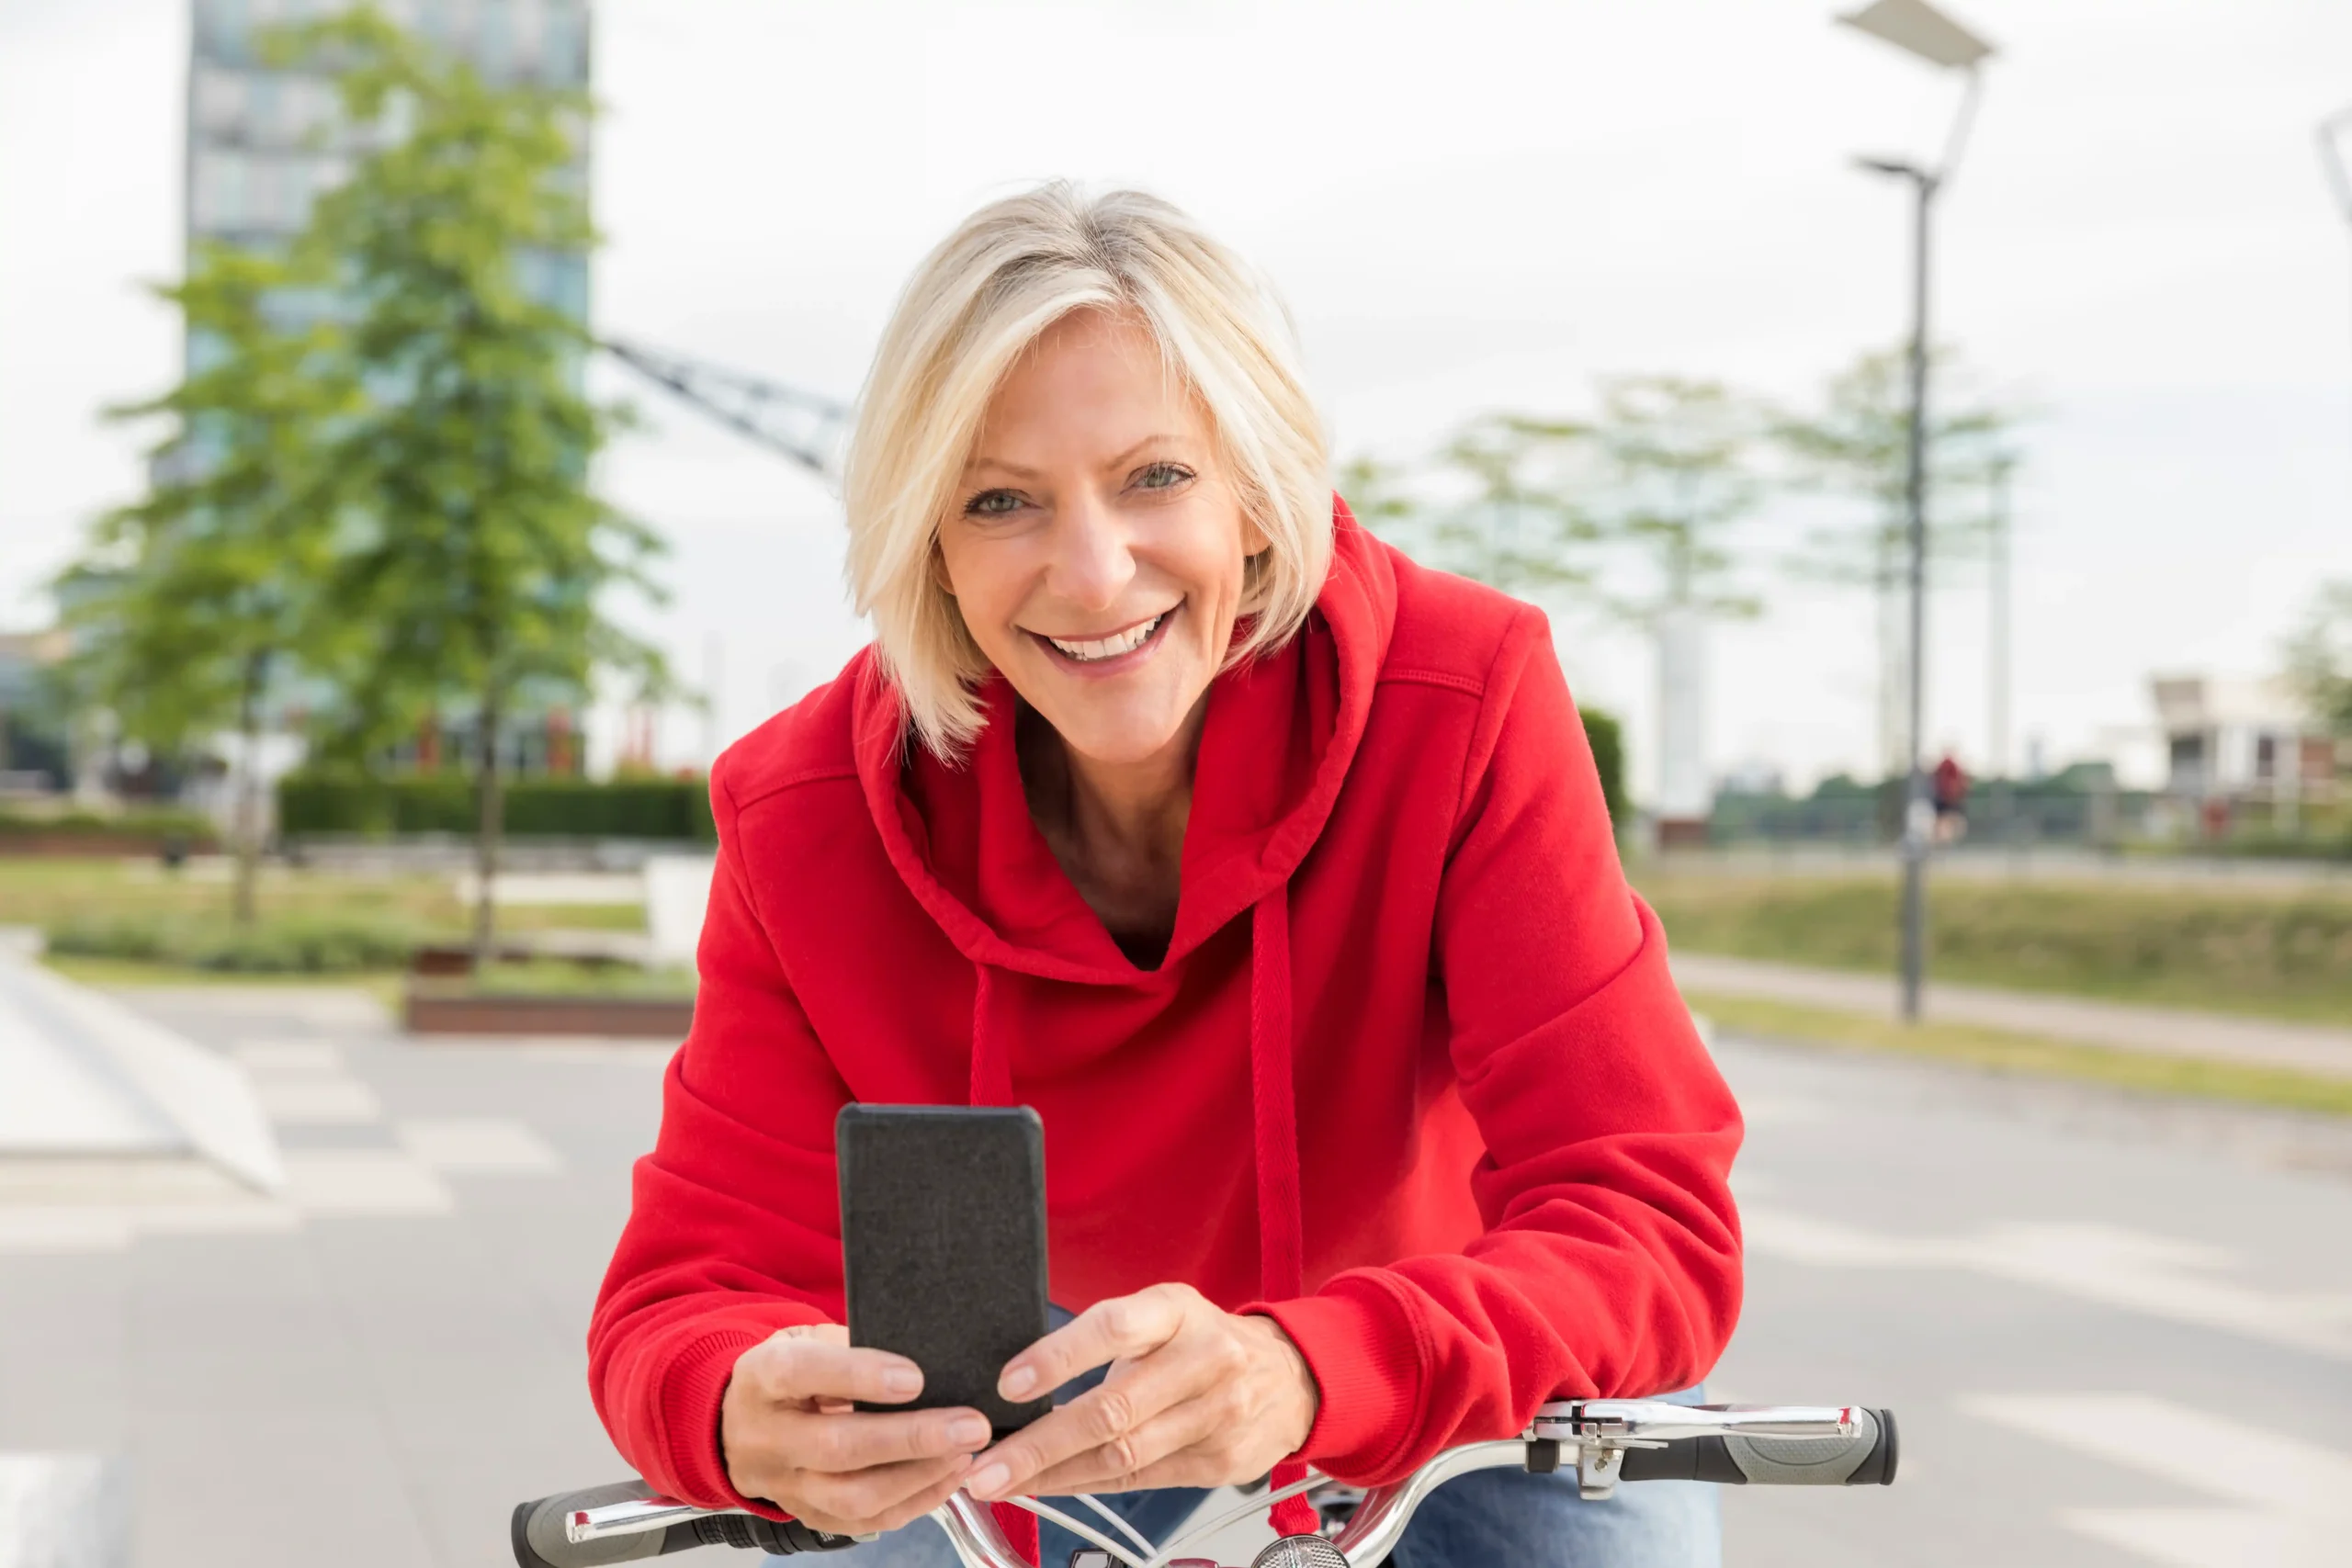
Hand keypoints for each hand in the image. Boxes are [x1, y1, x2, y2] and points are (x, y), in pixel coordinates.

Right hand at [720, 1324, 991, 1535]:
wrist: (737, 1425)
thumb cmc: (791, 1372)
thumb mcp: (806, 1339)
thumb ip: (850, 1343)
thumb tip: (923, 1351)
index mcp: (762, 1378)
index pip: (803, 1374)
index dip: (859, 1376)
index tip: (915, 1378)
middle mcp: (767, 1437)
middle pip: (837, 1447)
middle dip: (912, 1438)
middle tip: (970, 1425)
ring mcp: (784, 1485)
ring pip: (852, 1496)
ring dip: (919, 1476)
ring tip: (965, 1451)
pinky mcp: (808, 1515)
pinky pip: (865, 1522)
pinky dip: (915, 1502)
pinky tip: (949, 1476)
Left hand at [964, 1282, 1319, 1500]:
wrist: (1291, 1378)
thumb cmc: (1204, 1341)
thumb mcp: (1163, 1313)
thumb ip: (1106, 1338)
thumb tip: (1022, 1381)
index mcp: (1177, 1311)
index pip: (1113, 1329)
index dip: (1057, 1359)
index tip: (1009, 1385)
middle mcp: (1202, 1361)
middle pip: (1111, 1410)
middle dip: (1038, 1444)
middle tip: (984, 1466)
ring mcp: (1215, 1416)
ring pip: (1121, 1455)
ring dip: (1052, 1475)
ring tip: (1002, 1483)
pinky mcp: (1219, 1462)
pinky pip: (1139, 1480)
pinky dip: (1086, 1486)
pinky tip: (1050, 1487)